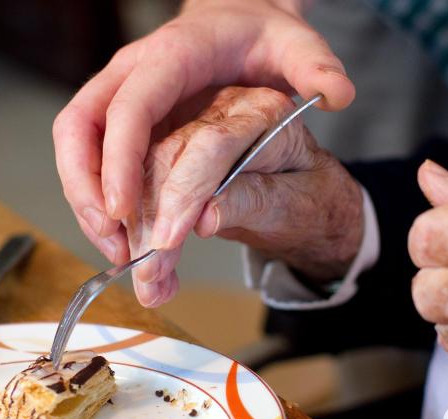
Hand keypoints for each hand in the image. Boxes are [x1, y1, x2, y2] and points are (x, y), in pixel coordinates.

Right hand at [53, 0, 355, 265]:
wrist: (237, 19)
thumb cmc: (260, 35)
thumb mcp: (294, 44)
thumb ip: (316, 67)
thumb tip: (340, 94)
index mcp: (171, 57)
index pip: (129, 108)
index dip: (118, 161)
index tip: (123, 211)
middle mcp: (133, 73)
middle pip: (80, 129)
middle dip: (87, 191)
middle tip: (114, 245)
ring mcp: (120, 94)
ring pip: (76, 147)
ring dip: (86, 202)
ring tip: (118, 254)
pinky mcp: (119, 117)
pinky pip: (91, 157)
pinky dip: (99, 197)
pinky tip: (123, 236)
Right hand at [121, 86, 362, 307]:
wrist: (310, 200)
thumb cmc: (314, 199)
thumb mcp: (299, 203)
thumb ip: (256, 200)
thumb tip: (205, 216)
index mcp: (263, 110)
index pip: (211, 144)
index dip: (183, 192)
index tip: (167, 241)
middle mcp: (222, 108)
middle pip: (164, 154)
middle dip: (148, 219)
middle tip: (150, 273)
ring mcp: (192, 124)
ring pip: (139, 170)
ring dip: (134, 229)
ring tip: (149, 281)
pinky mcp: (171, 148)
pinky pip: (135, 182)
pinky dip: (132, 226)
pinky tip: (141, 262)